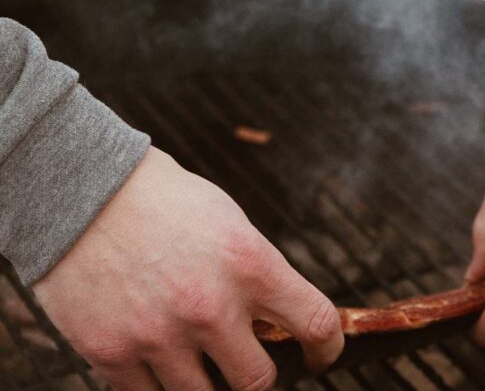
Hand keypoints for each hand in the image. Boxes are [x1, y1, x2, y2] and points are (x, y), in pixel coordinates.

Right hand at [33, 146, 342, 390]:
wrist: (82, 187)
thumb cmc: (163, 200)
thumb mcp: (229, 222)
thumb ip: (256, 274)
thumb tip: (276, 319)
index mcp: (250, 264)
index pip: (315, 322)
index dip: (327, 350)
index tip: (320, 358)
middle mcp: (211, 306)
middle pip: (259, 381)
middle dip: (258, 374)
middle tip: (246, 361)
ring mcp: (160, 335)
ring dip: (206, 383)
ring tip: (194, 356)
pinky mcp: (111, 352)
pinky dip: (157, 384)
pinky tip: (156, 359)